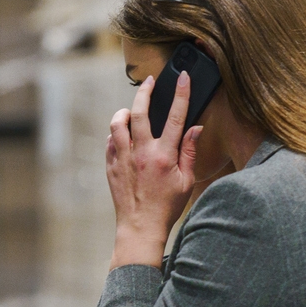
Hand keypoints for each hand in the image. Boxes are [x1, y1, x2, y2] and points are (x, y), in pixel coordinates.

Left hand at [106, 71, 199, 269]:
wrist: (140, 228)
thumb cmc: (167, 207)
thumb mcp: (186, 181)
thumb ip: (189, 152)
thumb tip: (195, 128)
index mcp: (164, 156)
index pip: (176, 117)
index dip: (181, 94)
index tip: (183, 78)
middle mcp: (141, 153)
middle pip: (140, 112)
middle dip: (146, 92)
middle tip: (150, 82)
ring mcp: (123, 159)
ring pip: (118, 124)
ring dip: (125, 112)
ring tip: (132, 111)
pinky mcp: (111, 166)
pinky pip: (110, 141)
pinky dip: (116, 134)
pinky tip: (123, 135)